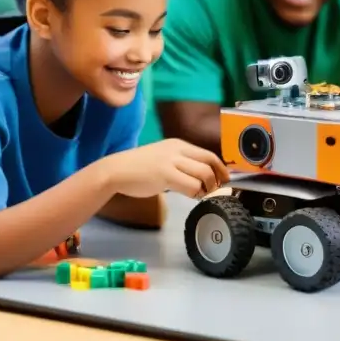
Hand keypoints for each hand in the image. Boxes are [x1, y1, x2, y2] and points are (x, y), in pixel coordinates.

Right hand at [97, 139, 229, 198]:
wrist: (116, 170)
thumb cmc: (138, 168)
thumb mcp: (163, 158)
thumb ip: (180, 163)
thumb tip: (200, 176)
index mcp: (178, 144)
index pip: (208, 154)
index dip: (220, 168)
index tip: (223, 179)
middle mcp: (177, 149)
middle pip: (210, 161)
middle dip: (218, 177)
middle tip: (216, 188)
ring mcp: (171, 161)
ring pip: (204, 174)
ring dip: (207, 187)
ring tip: (200, 194)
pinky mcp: (165, 174)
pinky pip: (191, 186)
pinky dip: (196, 193)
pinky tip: (189, 196)